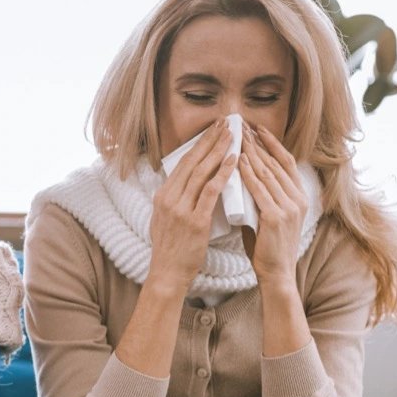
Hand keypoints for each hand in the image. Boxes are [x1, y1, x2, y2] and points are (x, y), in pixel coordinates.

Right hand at [145, 119, 237, 293]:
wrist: (167, 273)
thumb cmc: (170, 250)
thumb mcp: (164, 220)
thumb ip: (174, 201)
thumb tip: (185, 185)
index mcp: (162, 196)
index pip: (182, 163)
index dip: (199, 144)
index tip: (212, 130)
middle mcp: (169, 199)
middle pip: (192, 162)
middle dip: (210, 140)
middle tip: (226, 123)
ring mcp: (180, 209)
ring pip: (201, 172)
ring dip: (219, 151)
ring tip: (233, 136)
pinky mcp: (194, 221)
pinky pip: (210, 192)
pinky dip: (223, 174)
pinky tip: (234, 162)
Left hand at [238, 125, 307, 288]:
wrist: (276, 274)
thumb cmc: (266, 247)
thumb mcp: (266, 216)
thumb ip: (259, 198)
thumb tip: (241, 179)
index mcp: (298, 196)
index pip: (285, 161)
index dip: (271, 143)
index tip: (256, 128)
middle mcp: (298, 198)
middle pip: (276, 162)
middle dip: (258, 142)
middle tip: (242, 124)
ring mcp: (289, 207)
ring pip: (268, 172)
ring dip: (252, 151)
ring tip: (238, 135)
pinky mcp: (276, 217)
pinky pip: (260, 190)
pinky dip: (249, 173)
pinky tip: (239, 160)